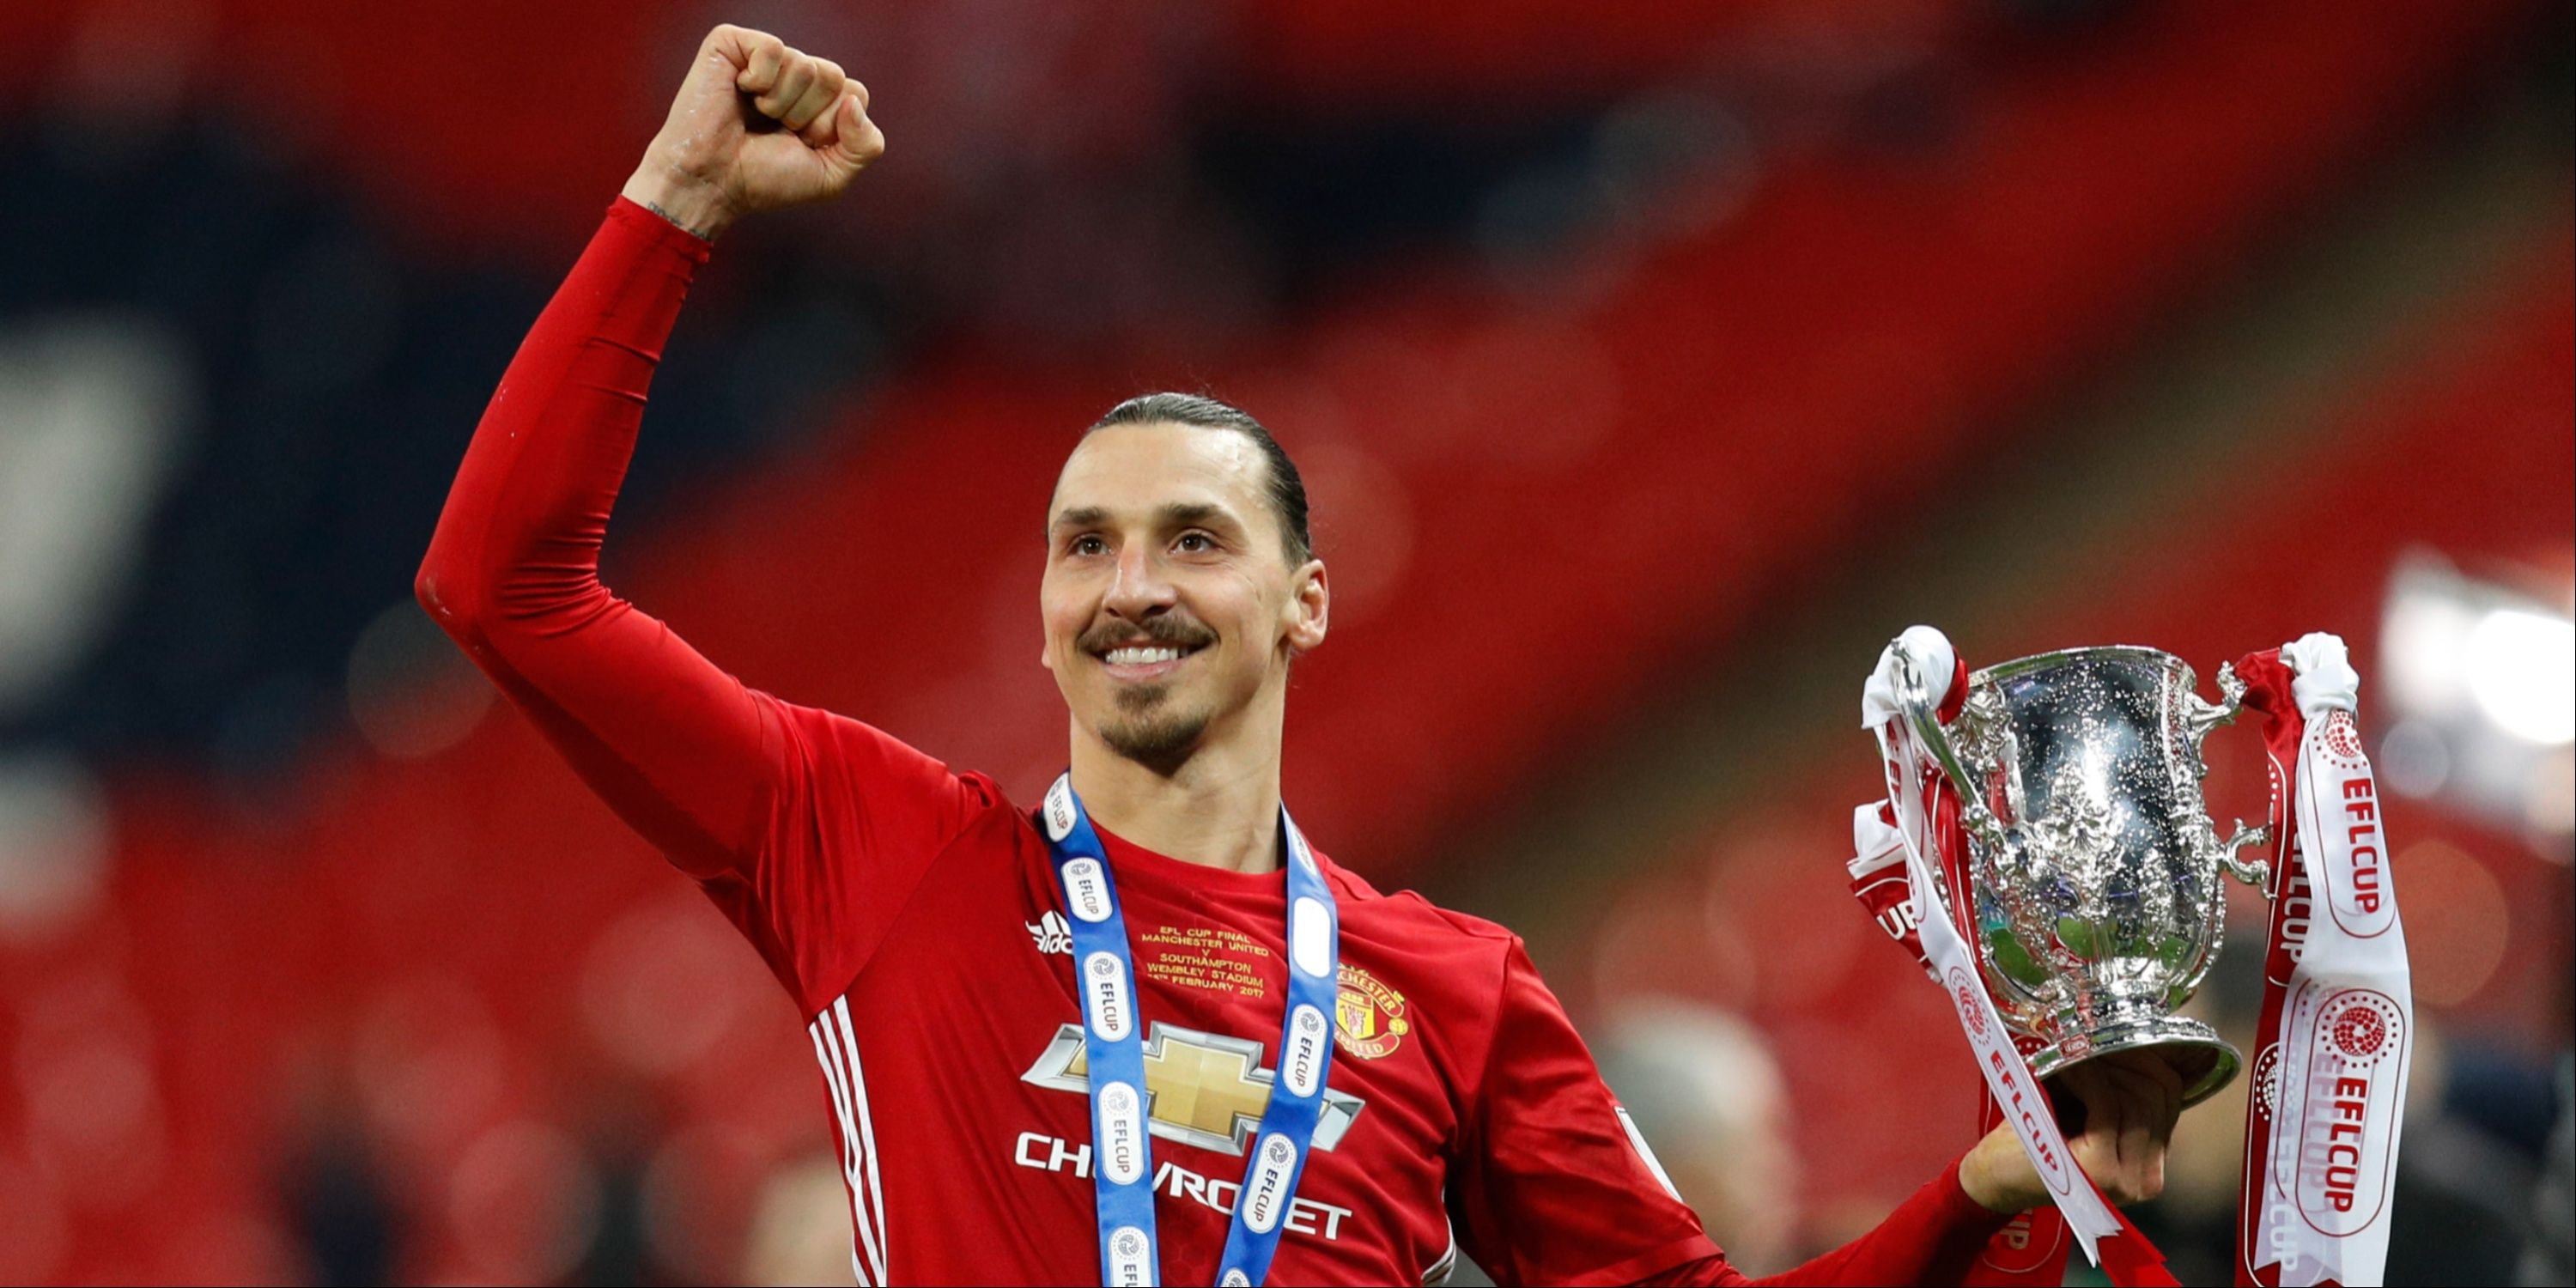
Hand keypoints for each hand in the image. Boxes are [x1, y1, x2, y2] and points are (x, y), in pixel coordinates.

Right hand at [621, 24, 884, 238]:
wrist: (713, 184)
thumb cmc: (766, 180)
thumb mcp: (832, 176)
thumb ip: (866, 145)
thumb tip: (853, 101)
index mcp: (818, 99)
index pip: (855, 93)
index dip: (832, 127)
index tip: (802, 145)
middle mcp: (793, 74)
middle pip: (833, 75)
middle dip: (808, 115)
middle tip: (775, 130)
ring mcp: (763, 58)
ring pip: (805, 65)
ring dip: (781, 104)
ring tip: (755, 116)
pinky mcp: (731, 44)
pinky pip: (772, 48)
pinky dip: (760, 80)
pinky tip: (740, 91)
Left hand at [1958, 1050, 2185, 1213]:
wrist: (1993, 1176)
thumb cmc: (2035, 1136)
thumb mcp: (2084, 1107)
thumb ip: (2114, 1085)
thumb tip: (2125, 1026)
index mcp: (2151, 1161)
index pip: (2172, 1094)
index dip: (2146, 1057)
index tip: (2113, 1034)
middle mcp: (2148, 1178)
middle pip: (2159, 1095)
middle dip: (2124, 1059)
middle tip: (2088, 1040)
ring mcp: (2129, 1179)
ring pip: (2137, 1100)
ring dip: (2102, 1067)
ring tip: (2070, 1055)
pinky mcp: (2102, 1172)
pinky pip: (2108, 1105)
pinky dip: (2087, 1079)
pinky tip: (2064, 1070)